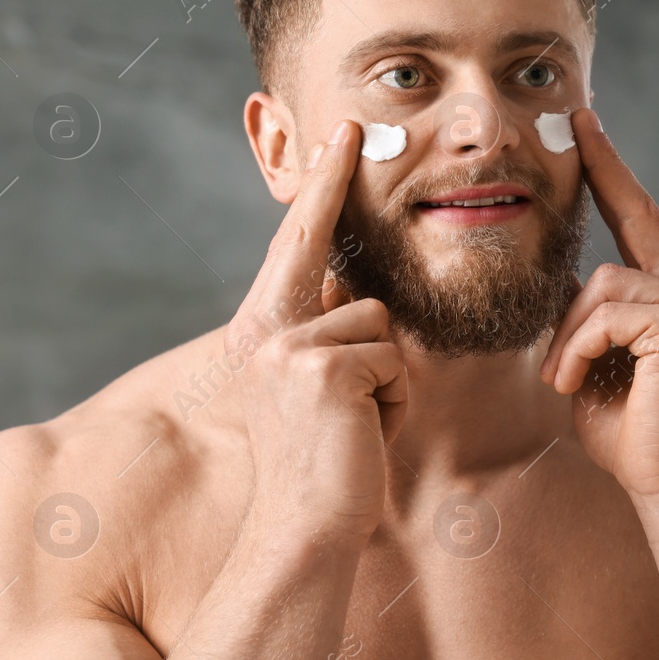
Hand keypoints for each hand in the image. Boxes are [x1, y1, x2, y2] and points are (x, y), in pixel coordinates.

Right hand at [223, 121, 406, 544]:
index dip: (318, 186)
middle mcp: (265, 330)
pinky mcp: (322, 368)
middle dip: (361, 284)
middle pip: (351, 281)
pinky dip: (395, 400)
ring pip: (382, 325)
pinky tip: (366, 435)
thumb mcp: (323, 392)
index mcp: (263, 331)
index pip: (297, 245)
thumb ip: (330, 338)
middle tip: (351, 225)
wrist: (306, 529)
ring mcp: (288, 347)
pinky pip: (392, 358)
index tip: (339, 130)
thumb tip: (360, 294)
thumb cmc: (327, 466)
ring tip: (361, 425)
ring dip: (390, 379)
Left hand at [539, 109, 658, 502]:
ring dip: (568, 334)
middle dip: (602, 171)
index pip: (641, 217)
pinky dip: (576, 350)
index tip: (588, 123)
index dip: (613, 170)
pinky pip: (604, 314)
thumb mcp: (593, 362)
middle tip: (574, 122)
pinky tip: (575, 384)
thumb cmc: (632, 433)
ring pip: (602, 282)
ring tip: (563, 378)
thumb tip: (554, 275)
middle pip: (632, 219)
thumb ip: (583, 317)